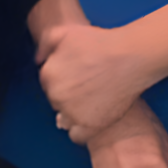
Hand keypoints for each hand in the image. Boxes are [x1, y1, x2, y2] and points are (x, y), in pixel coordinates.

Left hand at [34, 14, 154, 139]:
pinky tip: (91, 117)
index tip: (76, 75)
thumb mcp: (65, 33)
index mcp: (48, 75)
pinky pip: (76, 135)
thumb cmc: (99, 43)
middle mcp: (56, 96)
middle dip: (67, 94)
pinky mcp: (90, 126)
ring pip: (64, 119)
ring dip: (73, 112)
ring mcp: (72, 113)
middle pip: (56, 100)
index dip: (62, 78)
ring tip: (90, 101)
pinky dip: (81, 129)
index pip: (48, 83)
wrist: (129, 58)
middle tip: (86, 86)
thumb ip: (46, 43)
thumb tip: (38, 60)